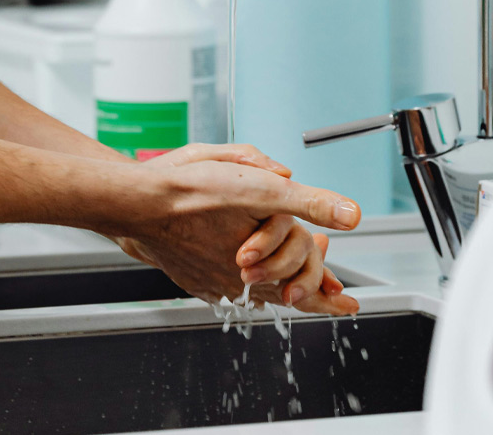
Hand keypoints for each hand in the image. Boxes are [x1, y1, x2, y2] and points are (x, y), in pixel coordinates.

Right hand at [116, 143, 360, 311]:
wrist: (140, 205)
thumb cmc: (193, 192)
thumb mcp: (261, 189)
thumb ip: (310, 203)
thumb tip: (352, 217)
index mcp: (263, 261)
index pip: (307, 289)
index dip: (330, 300)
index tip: (347, 303)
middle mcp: (238, 280)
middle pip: (283, 297)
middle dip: (307, 294)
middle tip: (327, 296)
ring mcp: (212, 282)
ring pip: (254, 297)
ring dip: (276, 291)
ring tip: (289, 290)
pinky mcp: (191, 278)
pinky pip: (225, 291)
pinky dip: (243, 288)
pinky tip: (244, 279)